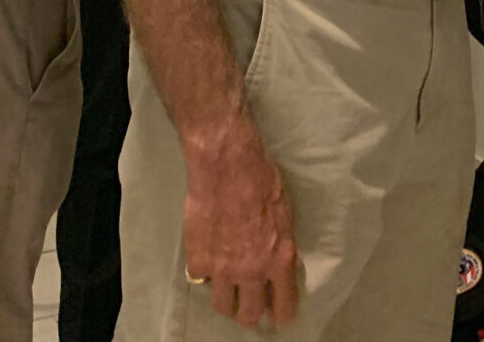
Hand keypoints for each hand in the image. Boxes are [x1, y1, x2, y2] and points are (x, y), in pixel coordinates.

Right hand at [182, 120, 299, 328]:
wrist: (228, 165)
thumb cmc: (263, 180)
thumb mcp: (285, 214)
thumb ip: (282, 244)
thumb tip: (280, 260)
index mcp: (280, 259)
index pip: (284, 306)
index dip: (281, 316)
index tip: (277, 318)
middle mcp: (252, 271)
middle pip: (248, 315)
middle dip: (249, 314)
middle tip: (247, 304)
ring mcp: (222, 269)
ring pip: (220, 306)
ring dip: (224, 298)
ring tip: (225, 287)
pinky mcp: (198, 259)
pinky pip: (199, 278)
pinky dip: (202, 272)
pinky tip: (206, 258)